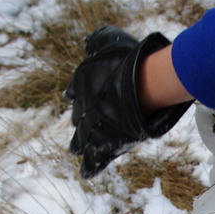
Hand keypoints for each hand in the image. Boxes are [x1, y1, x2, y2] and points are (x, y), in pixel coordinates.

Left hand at [65, 26, 193, 177]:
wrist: (141, 84)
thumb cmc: (129, 61)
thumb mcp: (109, 41)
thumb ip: (97, 40)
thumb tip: (87, 41)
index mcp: (80, 86)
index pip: (73, 93)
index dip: (76, 96)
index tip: (73, 99)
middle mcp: (82, 109)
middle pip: (78, 119)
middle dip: (80, 123)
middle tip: (82, 127)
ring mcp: (92, 129)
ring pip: (81, 141)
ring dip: (79, 145)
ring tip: (76, 150)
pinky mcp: (104, 145)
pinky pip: (94, 160)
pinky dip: (90, 167)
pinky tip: (86, 172)